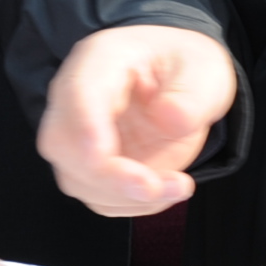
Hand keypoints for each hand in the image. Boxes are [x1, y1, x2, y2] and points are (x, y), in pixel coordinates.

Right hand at [37, 25, 237, 216]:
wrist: (183, 83)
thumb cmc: (184, 67)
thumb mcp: (204, 69)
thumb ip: (191, 95)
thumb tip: (168, 118)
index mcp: (100, 61)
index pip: (77, 94)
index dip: (85, 128)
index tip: (106, 155)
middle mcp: (76, 99)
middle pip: (61, 144)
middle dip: (105, 176)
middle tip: (153, 186)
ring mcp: (78, 135)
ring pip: (76, 178)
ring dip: (126, 196)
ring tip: (177, 185)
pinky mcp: (92, 167)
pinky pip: (99, 197)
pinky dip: (134, 204)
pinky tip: (166, 189)